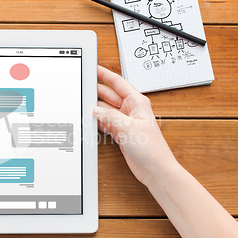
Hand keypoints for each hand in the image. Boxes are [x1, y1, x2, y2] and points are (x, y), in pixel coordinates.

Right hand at [93, 65, 176, 185]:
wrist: (155, 169)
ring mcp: (125, 121)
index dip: (105, 74)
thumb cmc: (151, 148)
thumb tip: (96, 110)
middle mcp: (131, 110)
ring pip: (106, 109)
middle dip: (96, 91)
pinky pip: (105, 122)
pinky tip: (90, 120)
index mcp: (137, 102)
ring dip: (95, 108)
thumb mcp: (128, 127)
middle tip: (83, 86)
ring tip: (82, 103)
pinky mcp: (121, 132)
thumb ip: (110, 116)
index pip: (118, 83)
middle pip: (109, 95)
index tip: (95, 68)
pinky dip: (97, 121)